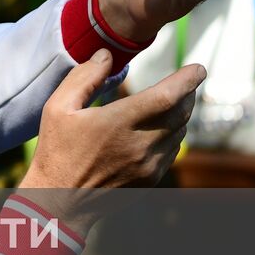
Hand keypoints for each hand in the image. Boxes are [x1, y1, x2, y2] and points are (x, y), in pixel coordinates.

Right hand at [19, 48, 203, 233]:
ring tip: (172, 101)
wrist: (59, 199)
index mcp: (117, 123)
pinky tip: (158, 128)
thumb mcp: (57, 108)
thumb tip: (106, 55)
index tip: (198, 68)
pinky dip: (172, 134)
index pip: (167, 96)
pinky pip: (173, 150)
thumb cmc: (56, 151)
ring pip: (179, 131)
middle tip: (185, 80)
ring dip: (180, 113)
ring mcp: (148, 164)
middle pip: (180, 112)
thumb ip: (84, 78)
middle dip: (187, 92)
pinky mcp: (151, 178)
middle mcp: (139, 144)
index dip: (187, 80)